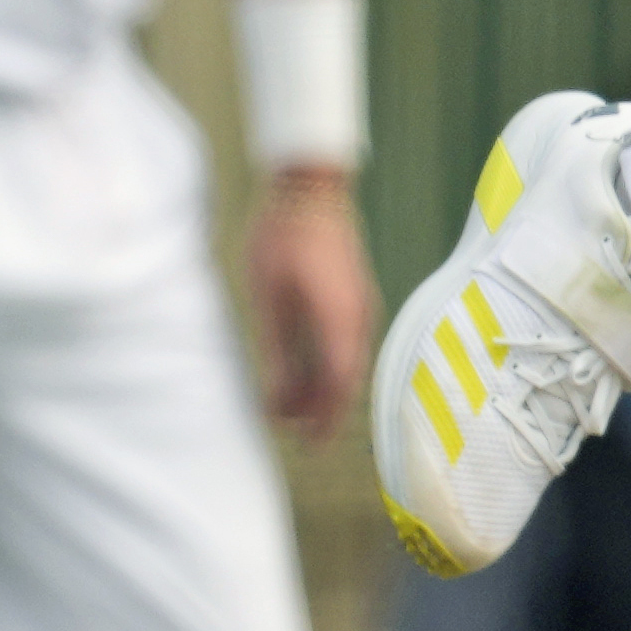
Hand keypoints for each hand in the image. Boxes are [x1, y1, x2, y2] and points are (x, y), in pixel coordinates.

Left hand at [247, 165, 380, 439]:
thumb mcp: (269, 299)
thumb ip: (277, 352)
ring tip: (295, 404)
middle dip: (323, 410)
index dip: (323, 419)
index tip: (306, 444)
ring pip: (348, 361)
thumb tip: (278, 400)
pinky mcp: (355, 293)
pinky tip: (307, 366)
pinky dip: (329, 363)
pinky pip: (348, 342)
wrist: (310, 187)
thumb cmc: (282, 237)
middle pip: (346, 378)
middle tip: (298, 434)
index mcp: (338, 322)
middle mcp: (358, 318)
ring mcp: (361, 303)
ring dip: (324, 387)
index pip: (337, 386)